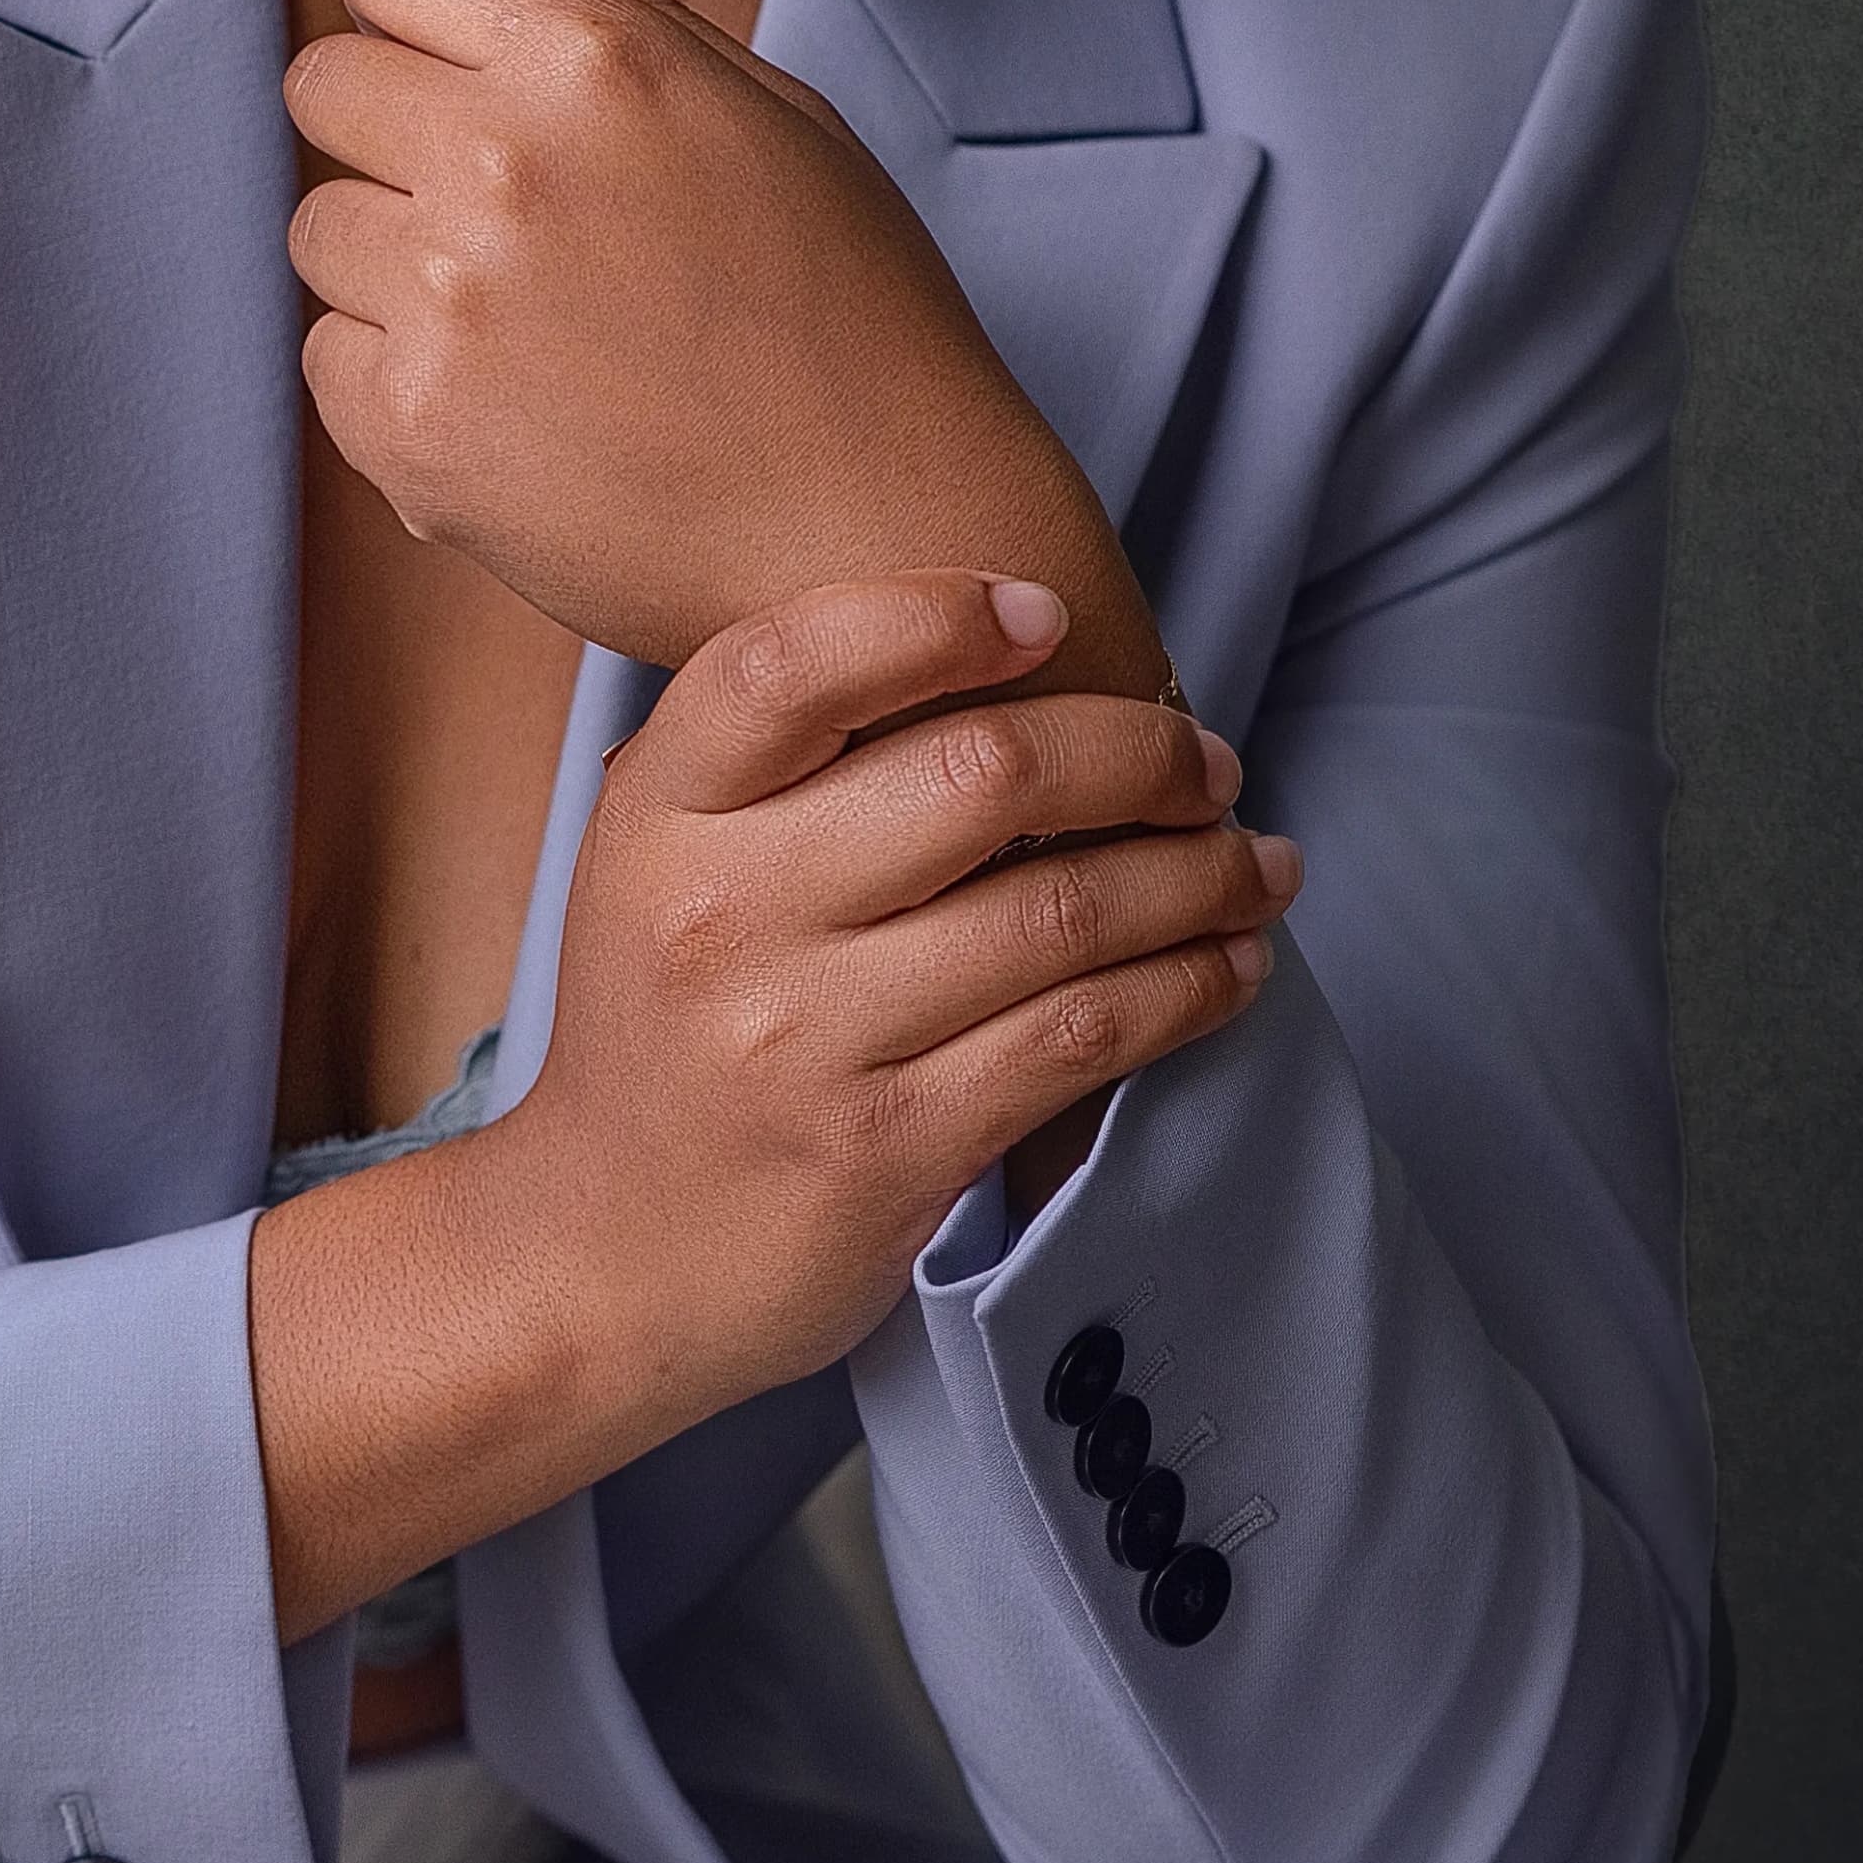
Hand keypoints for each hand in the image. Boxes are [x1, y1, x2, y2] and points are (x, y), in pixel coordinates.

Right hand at [246, 567, 1294, 1630]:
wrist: (604, 1252)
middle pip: (978, 773)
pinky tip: (1229, 963)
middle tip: (1209, 763)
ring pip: (1062, 909)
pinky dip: (1185, 987)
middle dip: (1139, 753)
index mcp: (660, 814)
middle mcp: (726, 913)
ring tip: (1257, 862)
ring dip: (1200, 875)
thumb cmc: (666, 1019)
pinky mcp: (894, 1147)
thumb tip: (989, 640)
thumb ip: (776, 752)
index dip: (934, 616)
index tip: (1047, 611)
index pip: (789, 665)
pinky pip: (1082, 1036)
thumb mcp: (660, 853)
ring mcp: (808, 1038)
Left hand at [282, 0, 1168, 682]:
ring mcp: (447, 298)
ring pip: (319, 227)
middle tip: (496, 214)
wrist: (887, 536)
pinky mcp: (413, 429)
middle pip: (324, 86)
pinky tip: (515, 412)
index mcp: (595, 57)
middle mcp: (503, 158)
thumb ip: (613, 6)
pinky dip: (397, 386)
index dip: (424, 24)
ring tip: (525, 325)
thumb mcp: (774, 116)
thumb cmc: (852, 314)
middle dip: (389, 132)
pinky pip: (328, 361)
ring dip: (390, 264)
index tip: (469, 82)